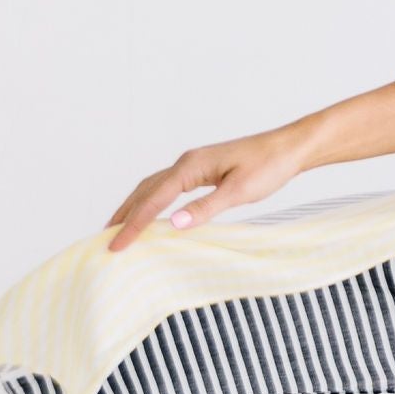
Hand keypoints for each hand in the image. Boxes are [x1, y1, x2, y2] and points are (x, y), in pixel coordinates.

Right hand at [106, 125, 316, 252]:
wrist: (289, 148)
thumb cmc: (268, 166)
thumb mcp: (239, 191)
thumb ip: (206, 207)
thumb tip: (173, 223)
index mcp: (191, 166)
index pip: (153, 199)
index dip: (133, 224)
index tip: (116, 245)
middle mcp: (186, 162)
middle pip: (145, 190)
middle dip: (124, 215)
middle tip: (105, 239)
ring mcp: (193, 164)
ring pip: (153, 186)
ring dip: (134, 206)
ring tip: (117, 227)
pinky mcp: (202, 169)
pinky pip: (167, 186)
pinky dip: (151, 200)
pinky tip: (150, 212)